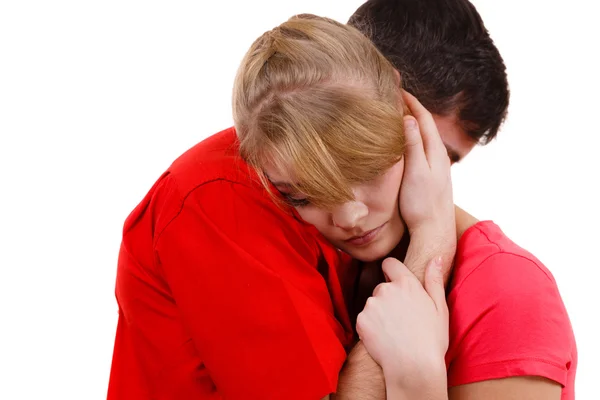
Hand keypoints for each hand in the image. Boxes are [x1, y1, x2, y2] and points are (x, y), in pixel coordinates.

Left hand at [356, 257, 447, 396]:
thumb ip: (434, 280)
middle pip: (382, 287)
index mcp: (406, 284)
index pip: (390, 263)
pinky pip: (364, 319)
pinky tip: (384, 339)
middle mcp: (386, 289)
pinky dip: (371, 327)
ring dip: (379, 313)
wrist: (413, 367)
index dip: (392, 272)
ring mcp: (371, 305)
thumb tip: (435, 258)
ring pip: (373, 304)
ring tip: (394, 331)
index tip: (396, 283)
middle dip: (388, 298)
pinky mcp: (361, 320)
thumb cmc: (431, 339)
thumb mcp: (440, 308)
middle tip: (402, 319)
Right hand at [399, 91, 454, 237]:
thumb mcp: (416, 172)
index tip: (396, 89)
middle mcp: (438, 155)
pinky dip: (411, 138)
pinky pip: (421, 148)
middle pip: (425, 124)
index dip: (411, 101)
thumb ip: (413, 145)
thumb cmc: (423, 204)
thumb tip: (409, 118)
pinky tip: (403, 143)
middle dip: (411, 108)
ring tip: (396, 114)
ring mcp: (436, 166)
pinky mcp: (430, 176)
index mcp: (435, 151)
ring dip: (411, 123)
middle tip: (394, 96)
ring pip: (423, 136)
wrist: (433, 230)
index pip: (423, 118)